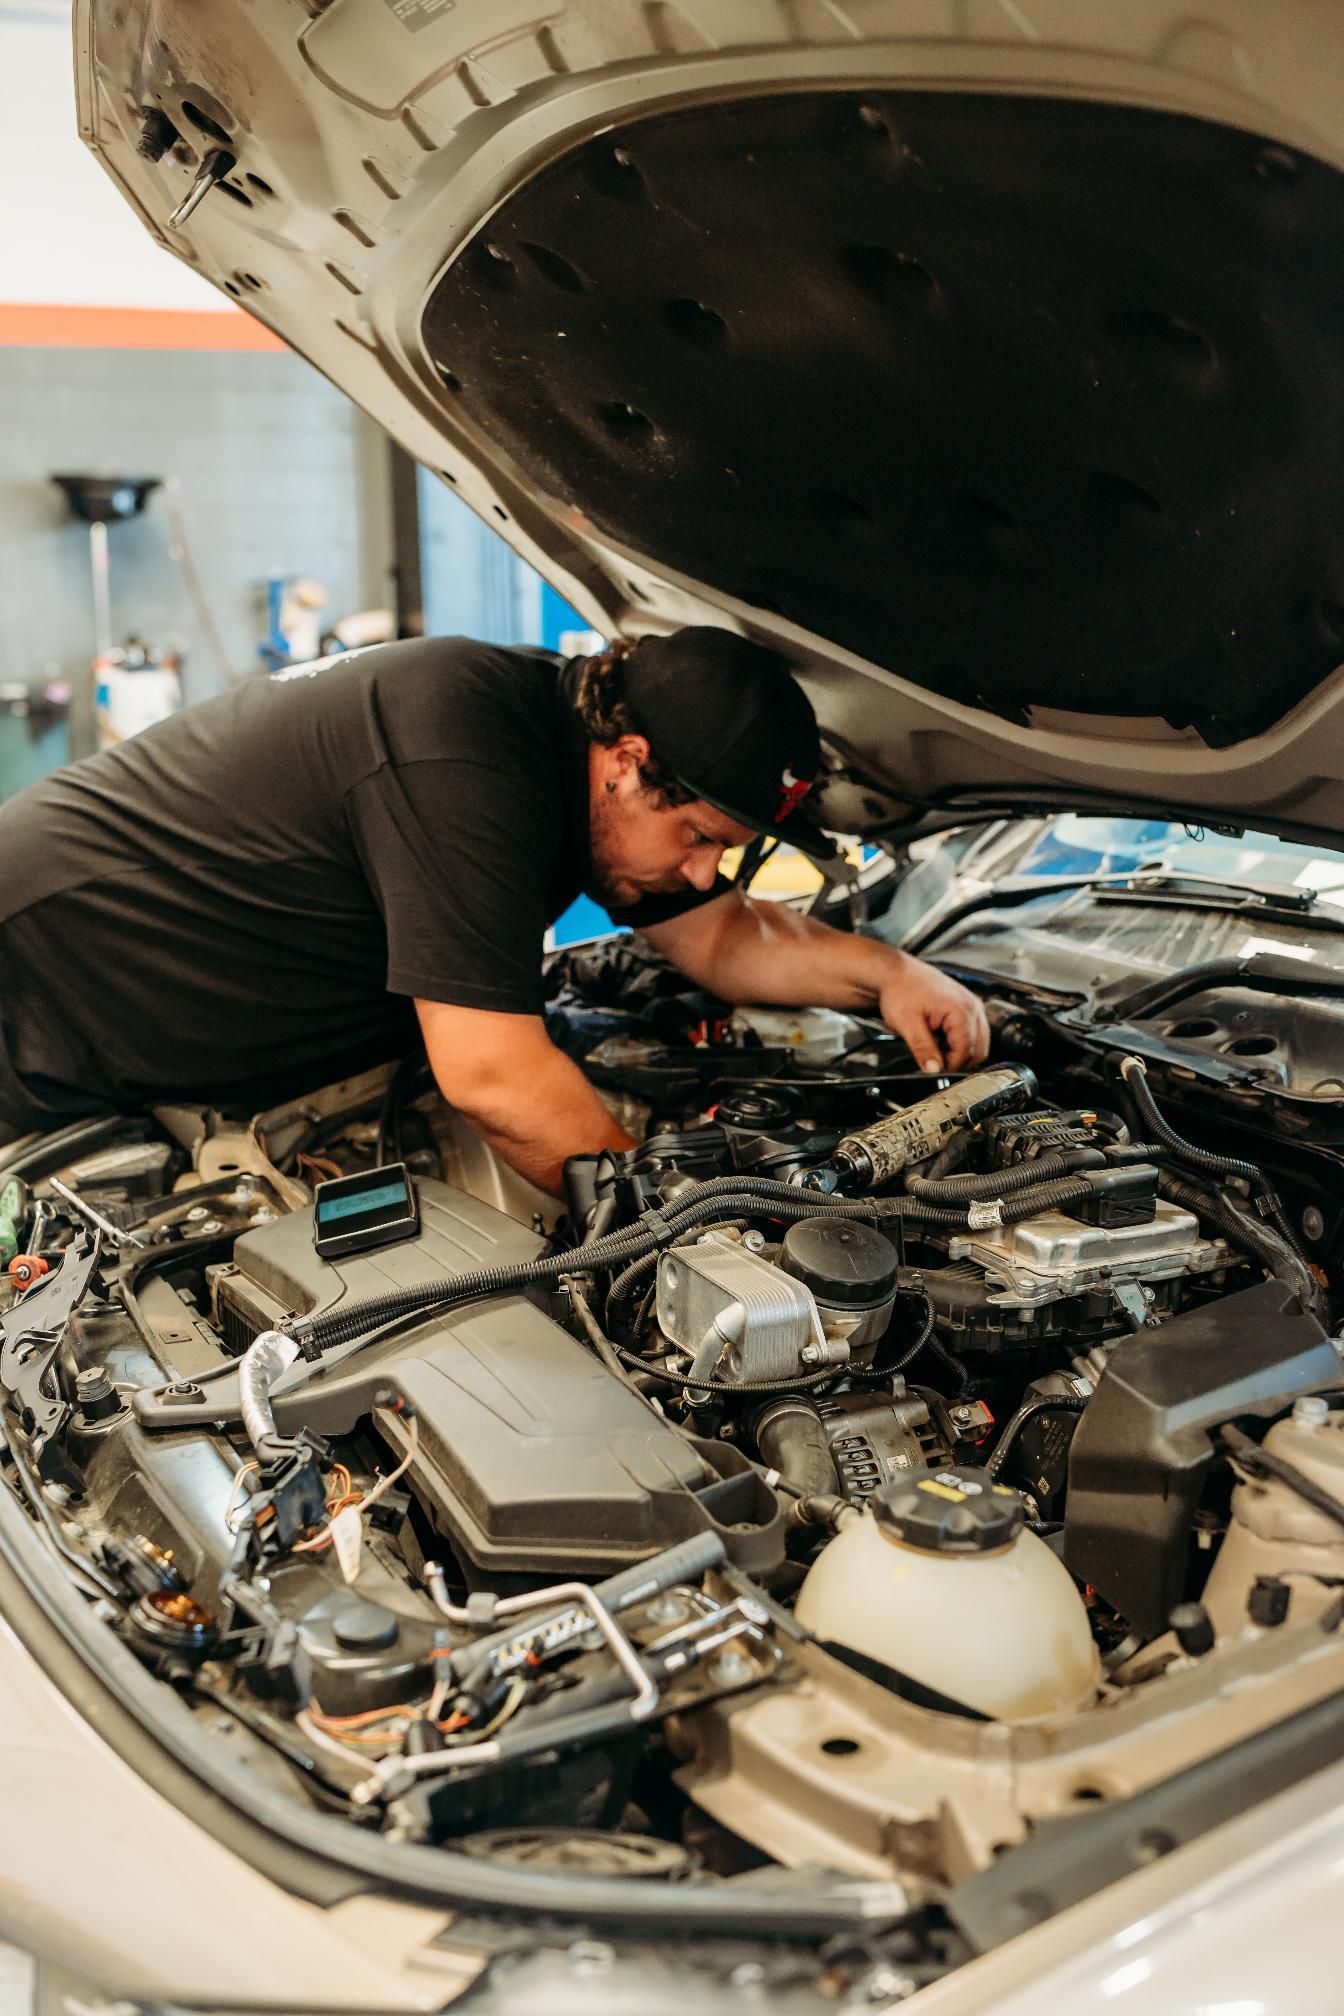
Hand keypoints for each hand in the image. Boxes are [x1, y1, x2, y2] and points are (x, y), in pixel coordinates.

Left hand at [878, 953, 989, 1072]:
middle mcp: (973, 1007)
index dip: (950, 1066)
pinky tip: (941, 1038)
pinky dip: (960, 1041)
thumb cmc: (900, 990)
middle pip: (978, 1050)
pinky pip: (974, 1033)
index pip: (967, 1051)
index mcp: (961, 1010)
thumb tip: (934, 1070)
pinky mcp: (968, 1006)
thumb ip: (923, 1048)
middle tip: (934, 1060)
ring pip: (978, 1043)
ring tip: (936, 1046)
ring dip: (960, 1051)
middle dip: (957, 1060)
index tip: (934, 1069)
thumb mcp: (907, 1023)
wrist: (895, 973)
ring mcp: (973, 1005)